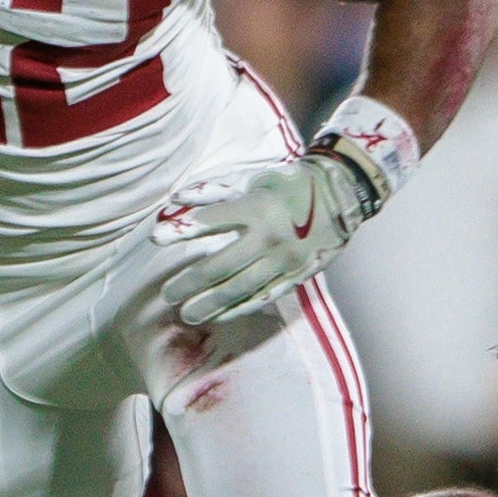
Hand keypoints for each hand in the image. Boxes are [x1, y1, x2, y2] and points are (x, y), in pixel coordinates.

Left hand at [151, 149, 378, 325]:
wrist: (341, 195)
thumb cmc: (289, 186)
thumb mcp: (252, 181)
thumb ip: (214, 192)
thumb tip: (177, 199)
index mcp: (257, 208)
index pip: (211, 221)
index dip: (182, 231)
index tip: (156, 239)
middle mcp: (269, 237)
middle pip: (220, 266)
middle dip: (190, 282)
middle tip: (168, 294)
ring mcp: (284, 261)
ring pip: (240, 289)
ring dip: (210, 304)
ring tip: (187, 313)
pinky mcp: (296, 275)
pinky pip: (263, 298)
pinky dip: (239, 308)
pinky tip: (220, 315)